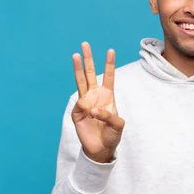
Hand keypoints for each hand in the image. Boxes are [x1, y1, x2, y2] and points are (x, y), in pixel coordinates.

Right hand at [71, 41, 124, 162]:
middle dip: (89, 59)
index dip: (109, 64)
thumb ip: (109, 116)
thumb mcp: (118, 125)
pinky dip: (87, 108)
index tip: (111, 50)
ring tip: (75, 55)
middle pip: (91, 74)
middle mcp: (95, 96)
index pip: (109, 76)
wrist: (101, 149)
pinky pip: (81, 105)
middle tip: (85, 44)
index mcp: (107, 96)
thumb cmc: (112, 135)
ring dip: (78, 68)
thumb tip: (92, 108)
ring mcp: (85, 102)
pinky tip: (91, 115)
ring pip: (81, 82)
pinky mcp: (77, 112)